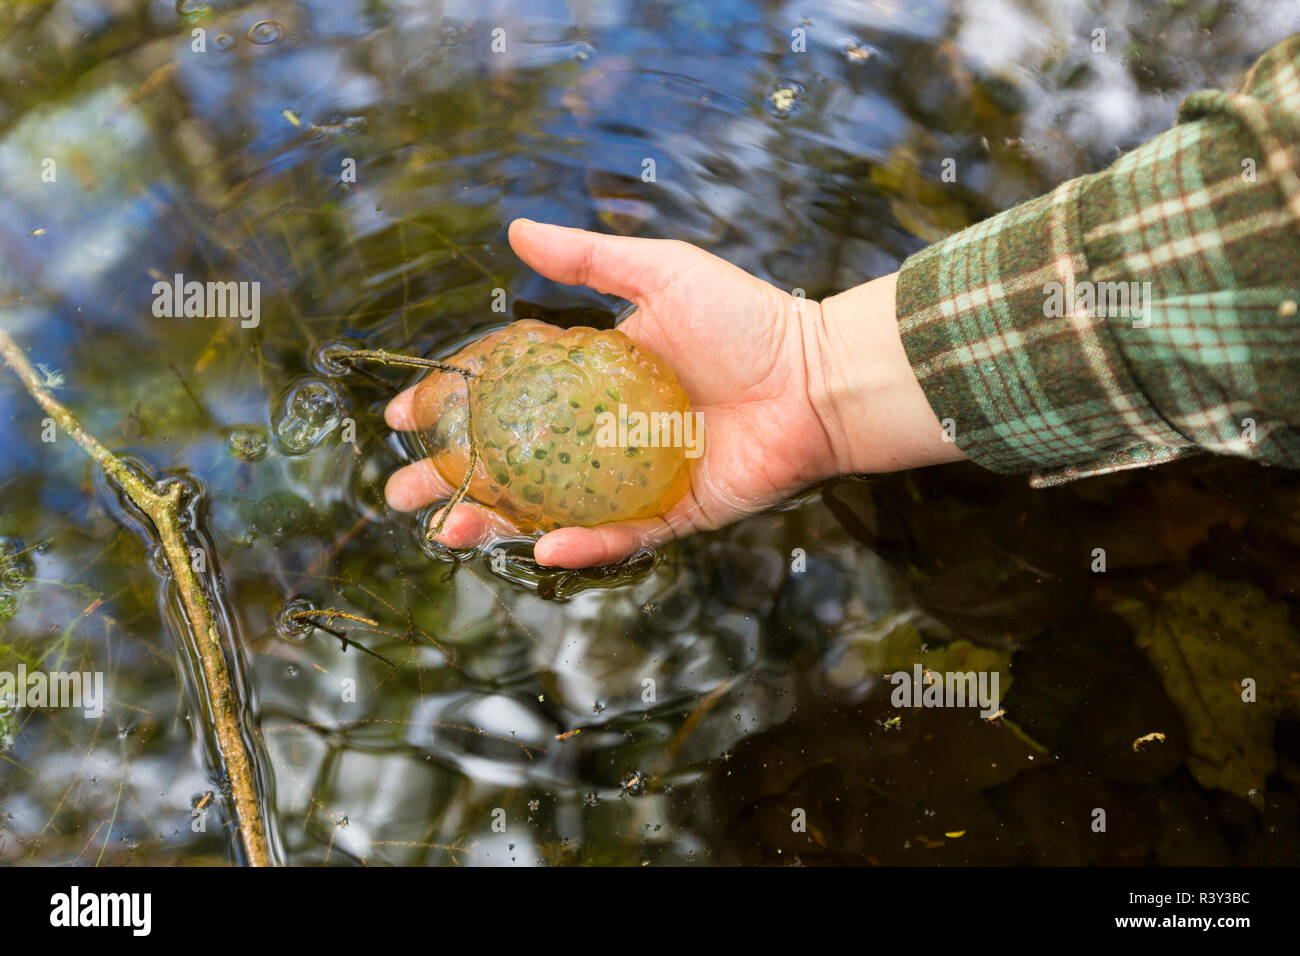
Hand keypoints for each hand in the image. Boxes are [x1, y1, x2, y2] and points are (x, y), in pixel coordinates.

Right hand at [384, 218, 839, 567]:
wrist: (820, 378)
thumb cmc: (748, 319)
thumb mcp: (661, 273)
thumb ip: (588, 257)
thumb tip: (514, 229)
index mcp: (596, 376)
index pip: (507, 393)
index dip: (455, 405)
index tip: (405, 415)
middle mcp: (605, 431)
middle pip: (515, 459)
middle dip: (457, 478)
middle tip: (404, 492)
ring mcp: (635, 477)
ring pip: (553, 507)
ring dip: (500, 522)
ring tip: (448, 532)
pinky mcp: (674, 514)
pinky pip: (620, 536)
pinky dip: (583, 545)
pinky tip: (540, 547)